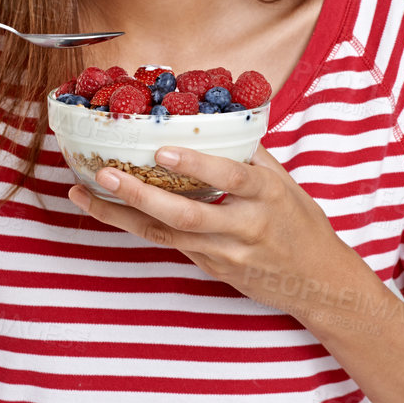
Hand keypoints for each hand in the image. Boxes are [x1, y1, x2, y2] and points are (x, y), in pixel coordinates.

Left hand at [65, 143, 366, 321]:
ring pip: (167, 235)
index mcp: (269, 197)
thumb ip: (251, 155)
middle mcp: (246, 227)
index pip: (232, 179)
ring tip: (83, 194)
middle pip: (186, 216)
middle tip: (103, 174)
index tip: (162, 152)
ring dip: (121, 215)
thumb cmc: (301, 224)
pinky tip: (107, 211)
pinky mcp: (213, 269)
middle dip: (140, 196)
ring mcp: (226, 254)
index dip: (197, 167)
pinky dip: (137, 227)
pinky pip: (170, 245)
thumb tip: (215, 118)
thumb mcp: (287, 184)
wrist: (319, 284)